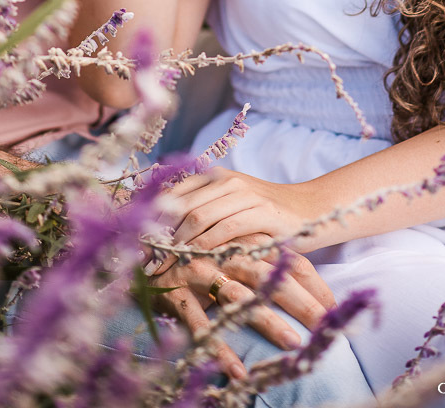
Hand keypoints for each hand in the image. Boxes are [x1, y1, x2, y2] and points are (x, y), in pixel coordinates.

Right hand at [146, 240, 334, 381]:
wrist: (140, 249)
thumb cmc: (195, 256)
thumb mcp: (231, 255)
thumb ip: (262, 262)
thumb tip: (306, 285)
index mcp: (240, 240)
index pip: (284, 258)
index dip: (312, 282)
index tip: (334, 307)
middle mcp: (222, 253)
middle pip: (268, 275)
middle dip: (300, 301)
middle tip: (325, 325)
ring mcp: (197, 270)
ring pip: (238, 297)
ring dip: (267, 321)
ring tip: (293, 343)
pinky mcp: (175, 292)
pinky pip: (199, 324)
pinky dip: (218, 348)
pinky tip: (238, 372)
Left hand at [151, 169, 318, 278]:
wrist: (310, 208)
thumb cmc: (265, 213)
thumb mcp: (231, 205)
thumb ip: (202, 210)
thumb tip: (160, 233)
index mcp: (214, 175)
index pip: (171, 192)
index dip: (149, 218)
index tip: (133, 243)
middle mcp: (226, 180)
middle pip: (179, 206)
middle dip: (158, 236)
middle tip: (142, 262)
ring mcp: (244, 194)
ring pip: (197, 217)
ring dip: (176, 246)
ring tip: (161, 268)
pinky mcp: (261, 212)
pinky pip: (224, 230)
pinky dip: (204, 248)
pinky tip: (193, 263)